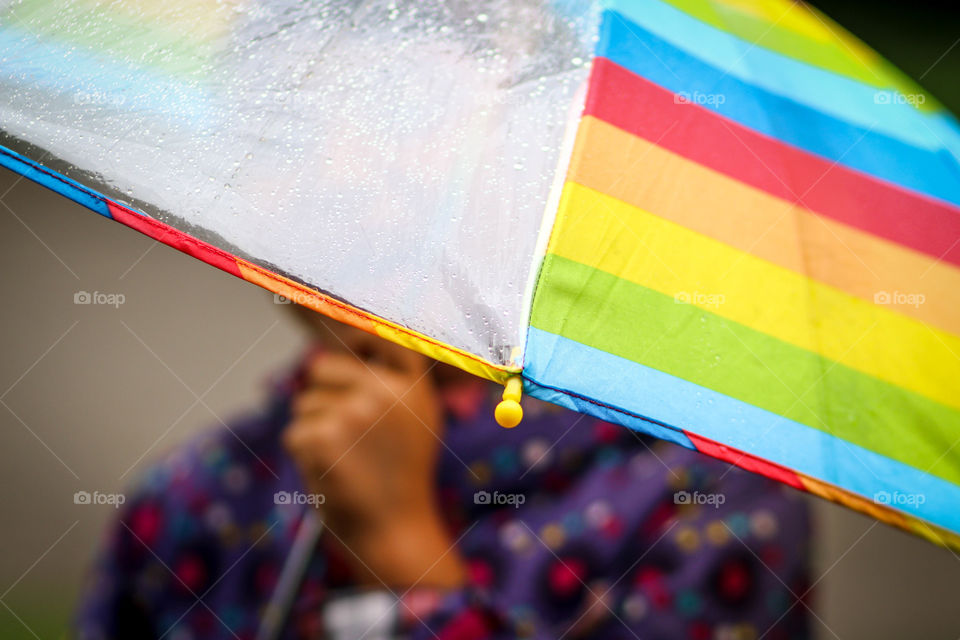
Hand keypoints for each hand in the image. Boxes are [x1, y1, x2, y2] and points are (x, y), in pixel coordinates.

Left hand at [282, 341, 465, 588]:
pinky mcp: (322, 437)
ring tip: (347, 461)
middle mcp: (384, 390)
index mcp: (411, 384)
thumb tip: (341, 342)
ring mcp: (353, 412)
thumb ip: (391, 380)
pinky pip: (295, 433)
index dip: (347, 327)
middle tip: (349, 438)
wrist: (396, 533)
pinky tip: (333, 473)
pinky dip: (304, 456)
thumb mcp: (415, 421)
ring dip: (315, 431)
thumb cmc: (401, 477)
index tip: (331, 318)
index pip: (372, 332)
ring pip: (305, 404)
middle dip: (324, 398)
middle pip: (321, 368)